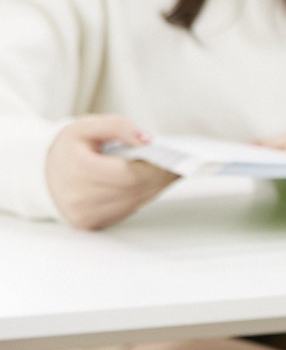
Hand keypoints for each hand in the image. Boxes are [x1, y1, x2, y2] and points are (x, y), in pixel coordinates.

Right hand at [45, 116, 175, 230]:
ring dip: (155, 187)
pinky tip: (152, 183)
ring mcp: (85, 214)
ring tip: (170, 172)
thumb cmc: (68, 149)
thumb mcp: (86, 126)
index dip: (155, 167)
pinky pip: (126, 210)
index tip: (175, 158)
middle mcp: (80, 198)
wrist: (40, 174)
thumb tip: (147, 140)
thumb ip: (118, 127)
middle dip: (160, 177)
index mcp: (77, 170)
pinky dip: (141, 196)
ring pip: (134, 202)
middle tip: (180, 164)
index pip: (128, 175)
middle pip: (135, 190)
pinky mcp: (90, 223)